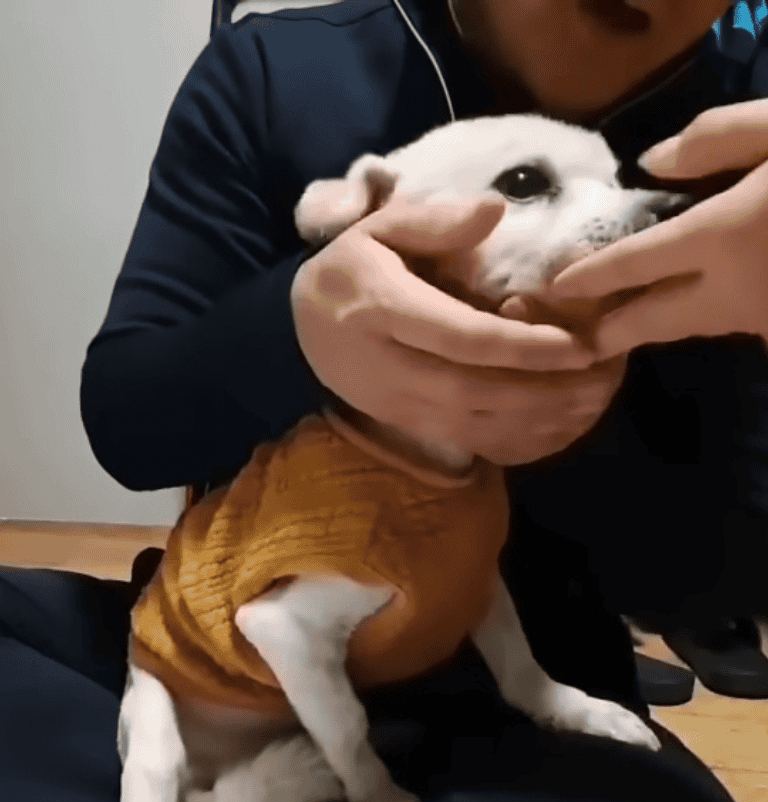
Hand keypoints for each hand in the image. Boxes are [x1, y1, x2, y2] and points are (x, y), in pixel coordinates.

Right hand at [291, 193, 622, 465]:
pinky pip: (468, 441)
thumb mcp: (379, 229)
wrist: (297, 331)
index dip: (522, 346)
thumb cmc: (350, 272)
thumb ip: (434, 220)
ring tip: (591, 401)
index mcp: (382, 309)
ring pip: (475, 425)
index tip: (578, 344)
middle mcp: (390, 366)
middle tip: (599, 378)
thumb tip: (495, 210)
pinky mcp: (408, 425)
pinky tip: (556, 426)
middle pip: (475, 391)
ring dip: (538, 419)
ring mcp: (397, 404)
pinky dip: (516, 439)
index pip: (460, 337)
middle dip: (542, 390)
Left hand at [544, 99, 767, 356]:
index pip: (634, 262)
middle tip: (563, 342)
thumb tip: (651, 162)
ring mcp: (753, 319)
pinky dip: (690, 322)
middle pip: (650, 323)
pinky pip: (721, 326)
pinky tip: (677, 310)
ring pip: (685, 330)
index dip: (587, 278)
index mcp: (721, 235)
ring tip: (605, 329)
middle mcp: (727, 293)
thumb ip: (717, 139)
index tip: (549, 288)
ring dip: (645, 331)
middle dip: (604, 334)